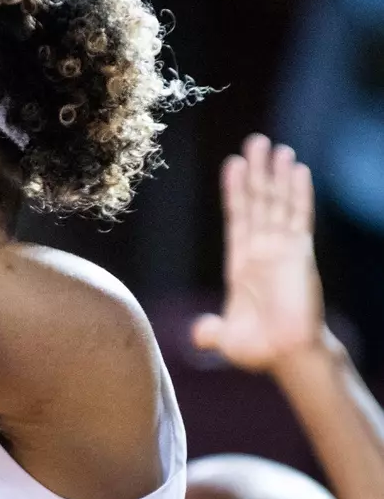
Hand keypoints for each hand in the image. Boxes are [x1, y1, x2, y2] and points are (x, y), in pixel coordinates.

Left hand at [191, 134, 326, 375]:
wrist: (288, 356)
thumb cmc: (260, 349)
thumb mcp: (225, 339)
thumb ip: (210, 332)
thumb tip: (198, 335)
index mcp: (240, 262)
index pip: (237, 216)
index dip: (235, 191)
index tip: (232, 164)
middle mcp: (261, 250)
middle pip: (259, 201)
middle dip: (257, 171)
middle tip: (255, 141)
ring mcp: (282, 249)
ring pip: (278, 203)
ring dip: (277, 175)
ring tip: (276, 147)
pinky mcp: (300, 253)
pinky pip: (298, 217)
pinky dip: (298, 193)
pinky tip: (298, 170)